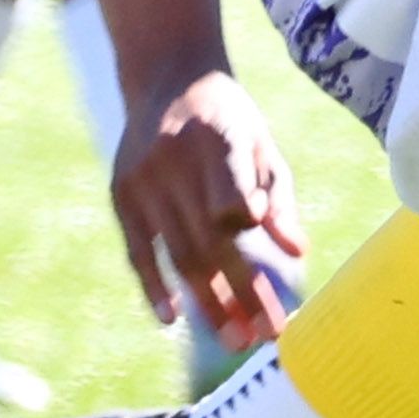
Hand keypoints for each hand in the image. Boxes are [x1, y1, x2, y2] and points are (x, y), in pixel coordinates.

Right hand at [115, 66, 303, 348]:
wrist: (168, 79)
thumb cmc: (229, 120)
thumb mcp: (262, 144)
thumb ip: (278, 197)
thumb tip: (298, 252)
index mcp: (218, 140)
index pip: (231, 194)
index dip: (250, 230)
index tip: (282, 269)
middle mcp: (175, 162)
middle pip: (210, 240)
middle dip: (240, 293)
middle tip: (262, 336)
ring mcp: (143, 181)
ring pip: (178, 254)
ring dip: (207, 302)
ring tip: (234, 339)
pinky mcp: (120, 195)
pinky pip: (136, 251)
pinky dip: (152, 286)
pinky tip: (170, 321)